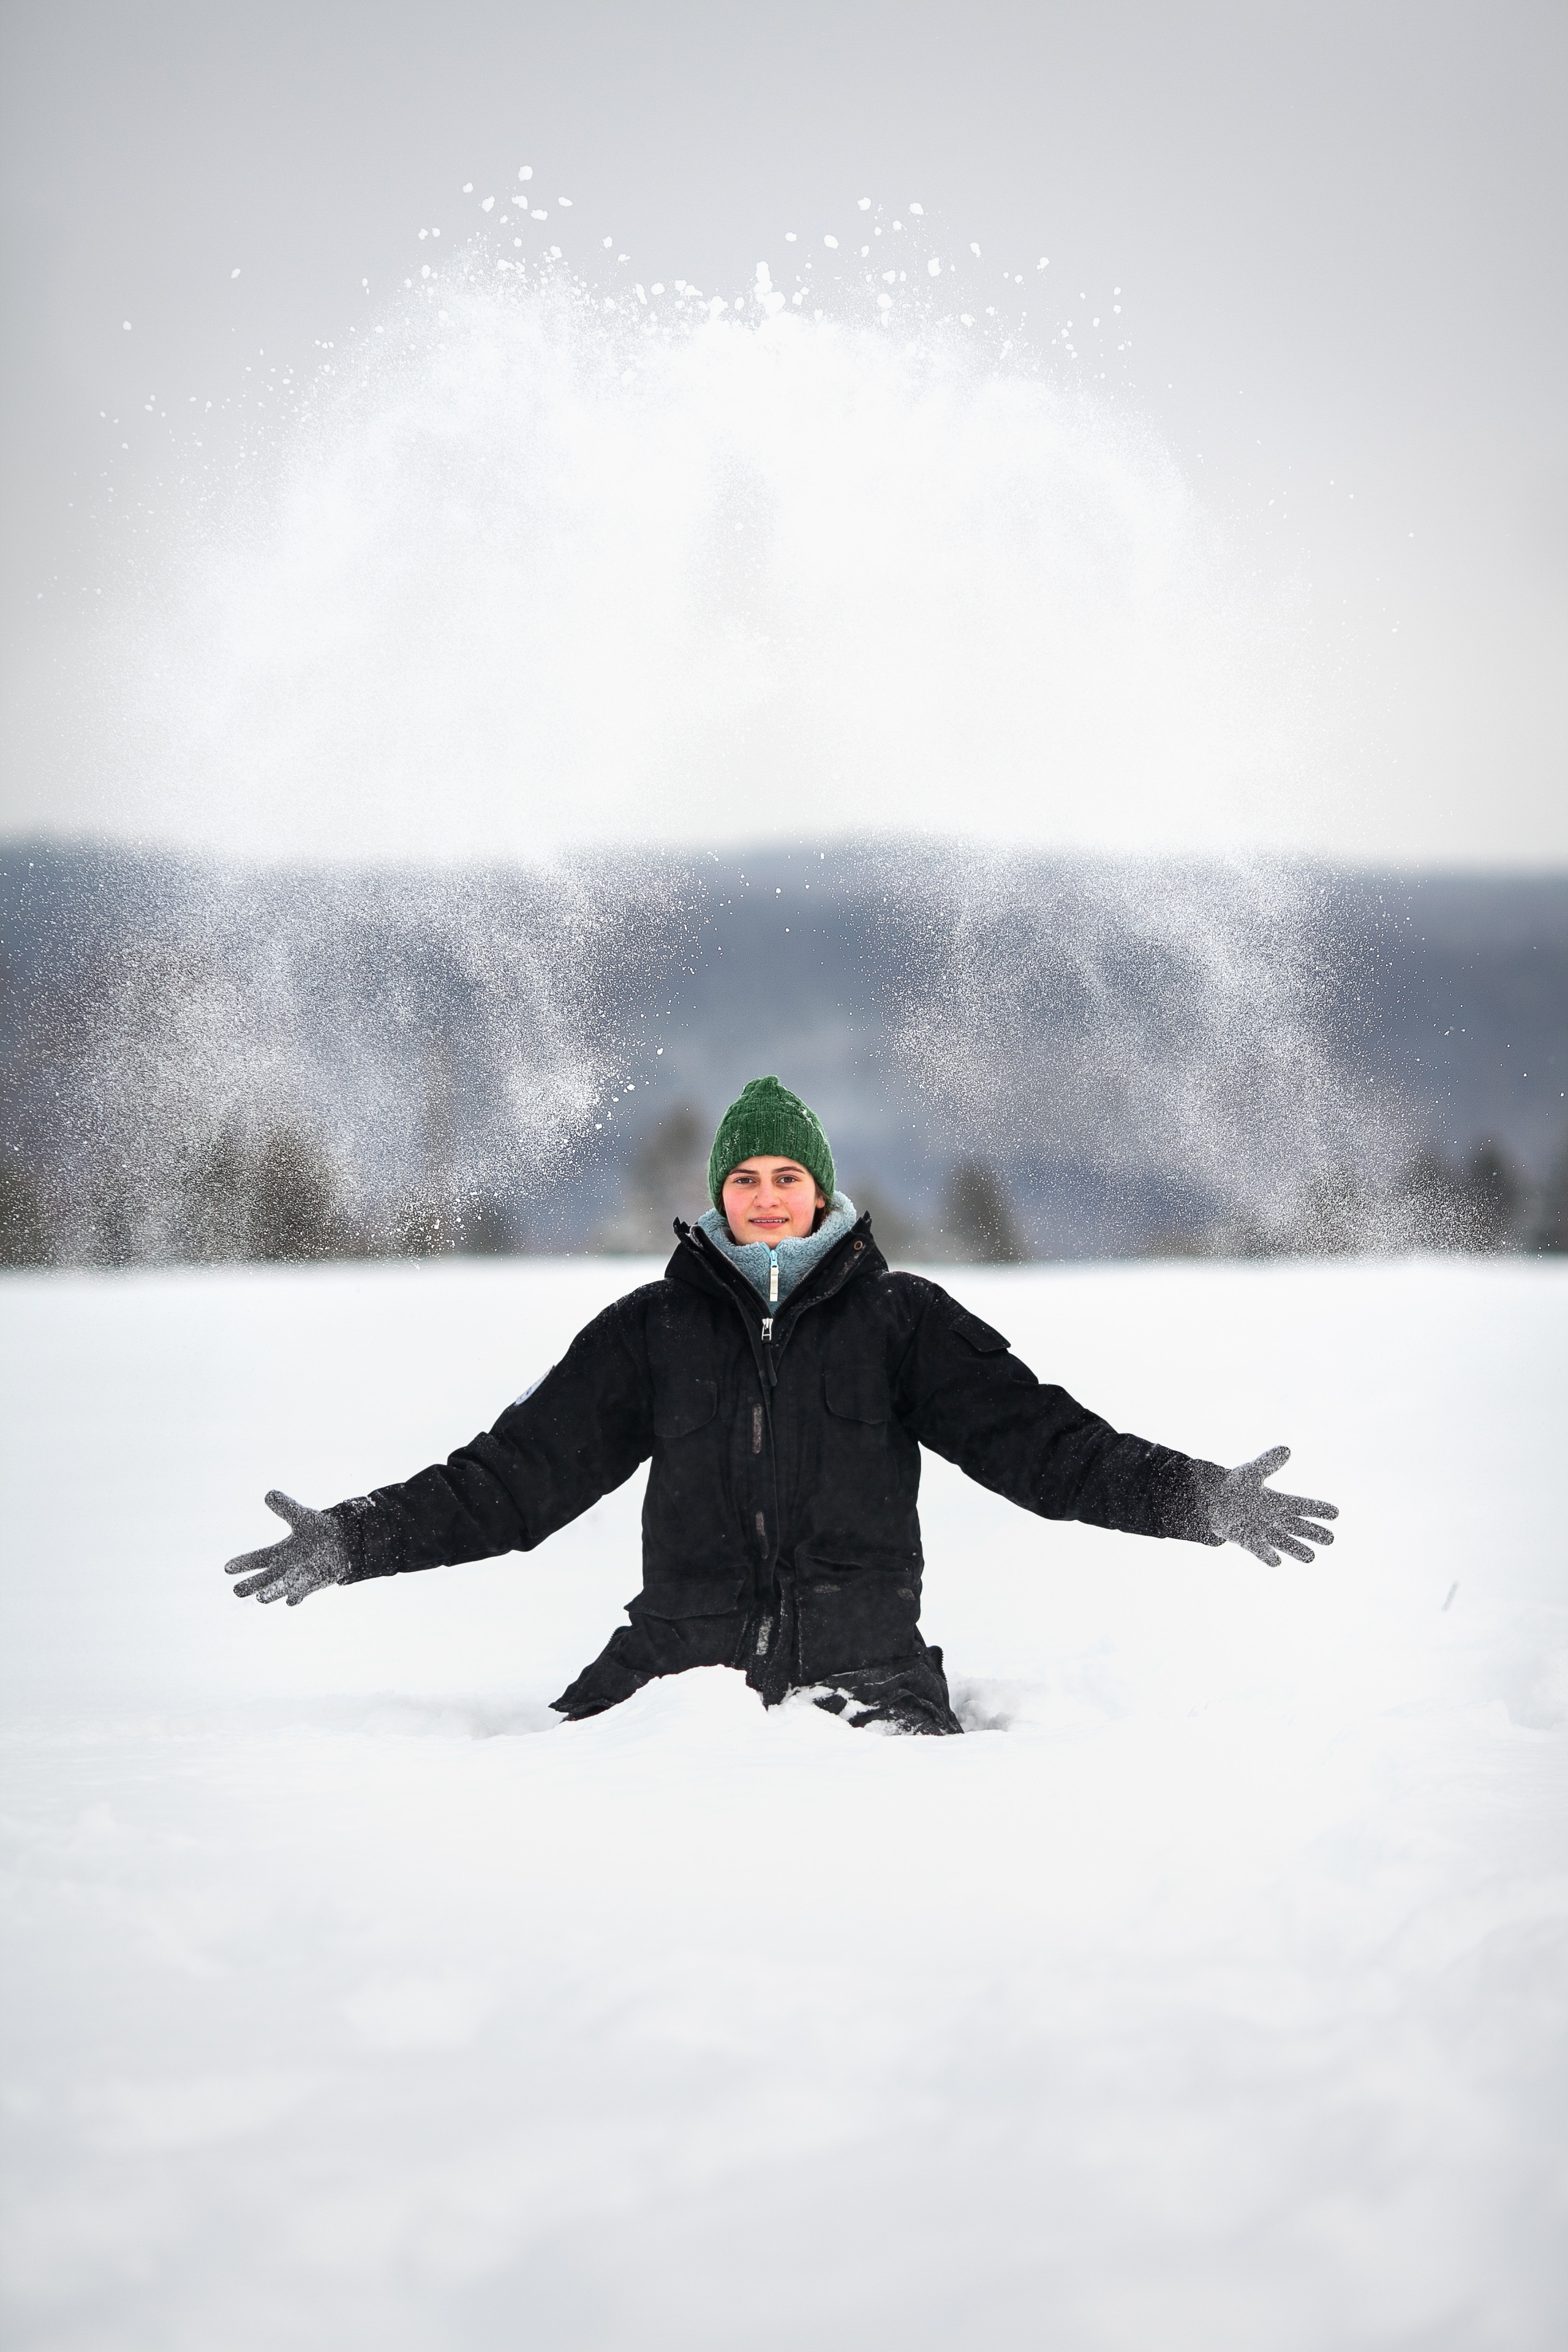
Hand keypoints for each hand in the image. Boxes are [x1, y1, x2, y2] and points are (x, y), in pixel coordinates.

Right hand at [224, 1490, 348, 1604]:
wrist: (344, 1541)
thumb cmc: (320, 1529)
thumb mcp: (302, 1516)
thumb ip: (285, 1507)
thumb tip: (269, 1494)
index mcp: (279, 1552)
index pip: (257, 1558)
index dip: (243, 1563)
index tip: (226, 1568)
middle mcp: (285, 1568)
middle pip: (263, 1579)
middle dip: (250, 1585)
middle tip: (236, 1591)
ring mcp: (297, 1578)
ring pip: (279, 1588)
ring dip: (271, 1593)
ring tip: (260, 1598)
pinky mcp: (311, 1585)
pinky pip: (301, 1593)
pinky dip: (296, 1597)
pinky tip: (290, 1601)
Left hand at [1208, 1446, 1337, 1565]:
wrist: (1210, 1500)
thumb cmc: (1233, 1485)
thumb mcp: (1251, 1472)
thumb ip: (1268, 1463)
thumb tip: (1286, 1449)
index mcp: (1277, 1501)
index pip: (1302, 1505)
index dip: (1318, 1509)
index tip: (1336, 1513)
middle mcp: (1273, 1518)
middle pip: (1298, 1527)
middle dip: (1313, 1533)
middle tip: (1330, 1539)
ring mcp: (1261, 1531)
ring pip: (1284, 1542)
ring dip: (1296, 1549)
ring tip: (1311, 1558)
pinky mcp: (1247, 1540)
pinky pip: (1259, 1549)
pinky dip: (1267, 1555)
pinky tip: (1277, 1562)